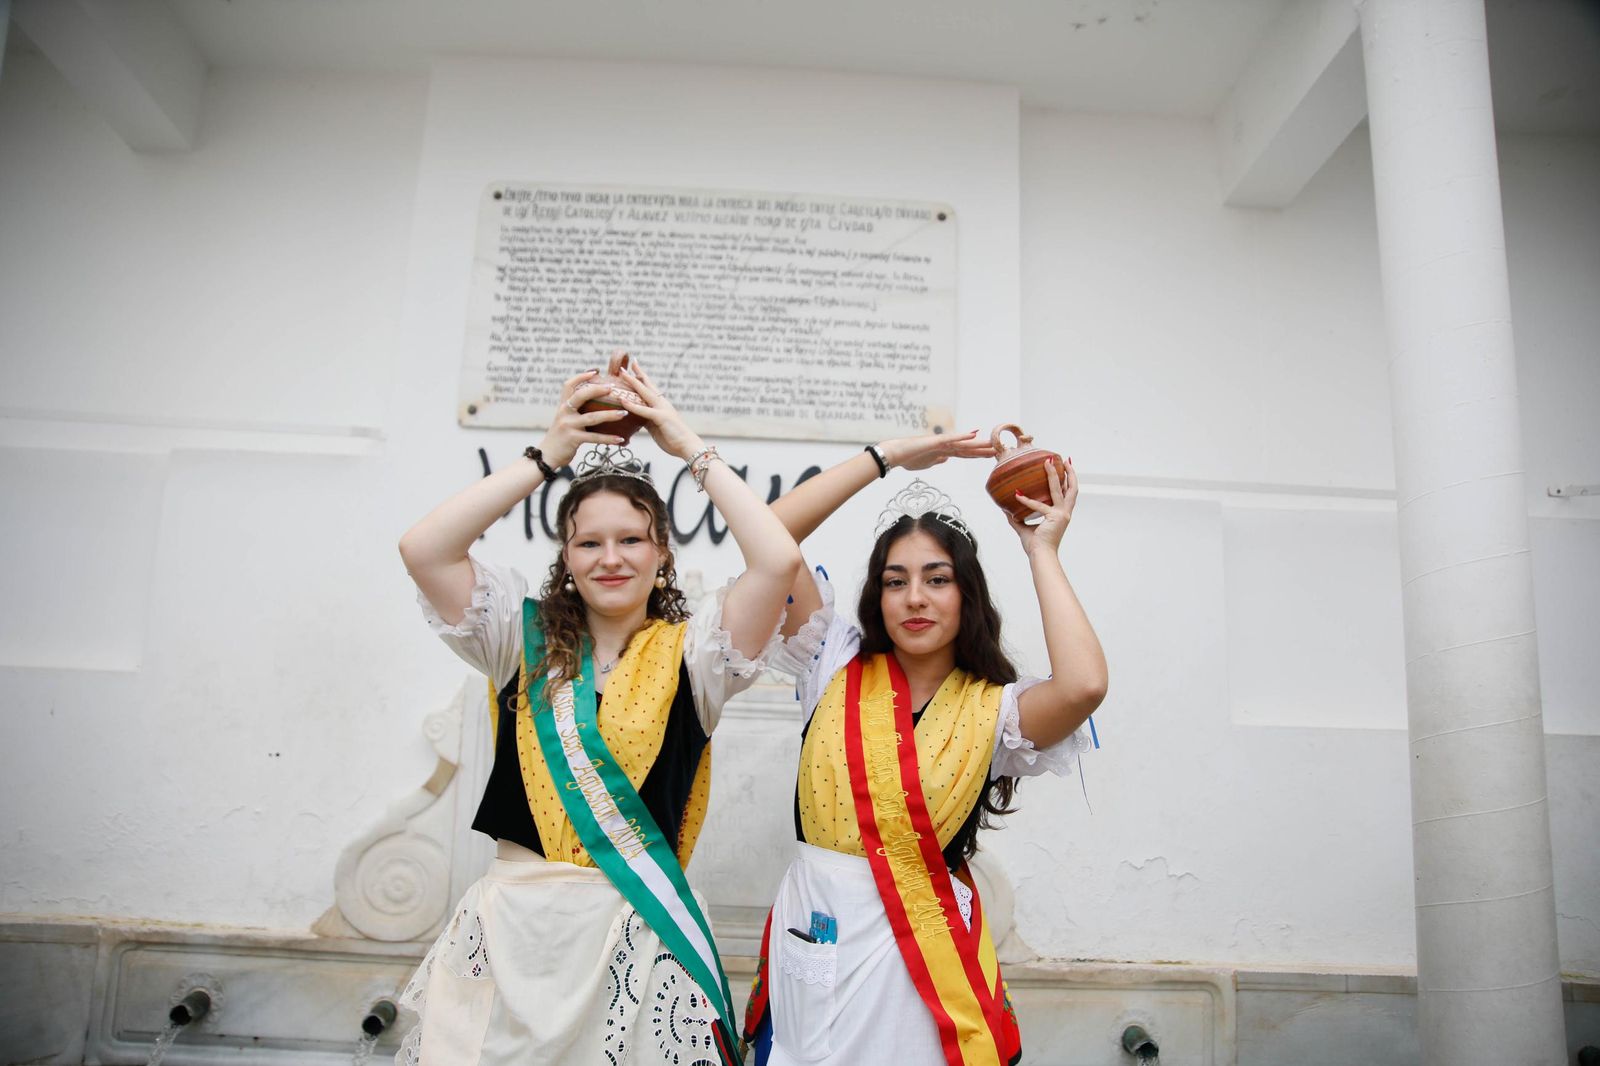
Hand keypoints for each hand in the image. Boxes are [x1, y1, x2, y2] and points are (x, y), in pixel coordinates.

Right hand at [538, 369, 627, 467]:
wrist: (546, 456)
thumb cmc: (560, 438)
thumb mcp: (565, 420)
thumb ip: (576, 412)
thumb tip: (598, 407)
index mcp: (563, 406)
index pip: (569, 385)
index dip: (581, 376)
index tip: (595, 371)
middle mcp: (564, 412)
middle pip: (581, 395)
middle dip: (598, 389)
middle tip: (613, 388)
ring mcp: (568, 425)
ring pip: (592, 417)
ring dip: (610, 415)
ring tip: (624, 413)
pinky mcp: (573, 439)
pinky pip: (594, 438)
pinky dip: (609, 439)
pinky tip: (620, 439)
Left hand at [614, 360, 703, 459]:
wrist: (688, 446)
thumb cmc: (673, 438)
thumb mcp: (657, 427)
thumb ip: (647, 419)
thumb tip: (636, 417)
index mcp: (662, 405)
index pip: (650, 388)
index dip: (642, 377)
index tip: (634, 366)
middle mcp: (662, 404)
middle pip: (647, 385)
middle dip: (637, 373)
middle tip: (630, 361)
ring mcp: (662, 409)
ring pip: (645, 392)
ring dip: (633, 382)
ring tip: (622, 373)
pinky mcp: (661, 417)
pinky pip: (644, 410)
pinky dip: (633, 406)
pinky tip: (623, 401)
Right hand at [877, 429, 996, 471]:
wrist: (895, 455)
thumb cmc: (908, 458)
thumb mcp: (926, 463)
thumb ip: (936, 461)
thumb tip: (945, 460)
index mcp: (943, 453)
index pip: (964, 454)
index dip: (977, 454)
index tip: (990, 454)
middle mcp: (945, 447)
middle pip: (968, 449)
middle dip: (983, 449)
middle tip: (999, 449)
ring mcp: (940, 443)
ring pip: (963, 444)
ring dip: (978, 443)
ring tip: (992, 442)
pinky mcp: (934, 442)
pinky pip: (951, 439)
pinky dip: (962, 436)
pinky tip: (973, 434)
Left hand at [1007, 457, 1077, 554]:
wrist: (1040, 557)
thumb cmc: (1035, 546)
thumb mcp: (1024, 529)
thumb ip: (1015, 518)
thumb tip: (1004, 509)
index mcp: (1061, 514)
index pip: (1067, 494)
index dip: (1067, 480)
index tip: (1065, 468)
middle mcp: (1065, 512)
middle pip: (1072, 488)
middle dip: (1069, 472)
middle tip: (1064, 458)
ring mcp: (1062, 514)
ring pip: (1060, 489)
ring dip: (1054, 474)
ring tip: (1048, 461)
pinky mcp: (1055, 517)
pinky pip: (1039, 506)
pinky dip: (1027, 500)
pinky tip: (1017, 494)